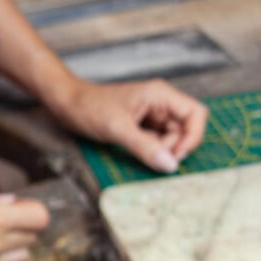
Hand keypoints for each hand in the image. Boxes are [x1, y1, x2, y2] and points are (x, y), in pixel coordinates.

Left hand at [51, 78, 208, 172]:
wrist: (66, 104)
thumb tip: (170, 165)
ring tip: (139, 152)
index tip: (178, 155)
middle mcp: (159, 103)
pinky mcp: (140, 125)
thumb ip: (144, 147)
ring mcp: (150, 114)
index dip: (193, 136)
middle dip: (173, 146)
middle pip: (184, 129)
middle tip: (154, 159)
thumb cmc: (89, 108)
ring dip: (161, 150)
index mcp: (160, 95)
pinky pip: (155, 140)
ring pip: (170, 137)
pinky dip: (150, 149)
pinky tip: (135, 151)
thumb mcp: (117, 129)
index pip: (195, 114)